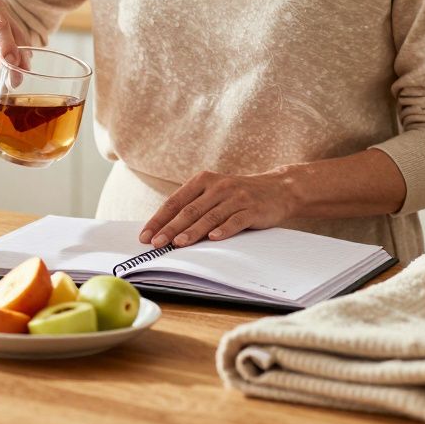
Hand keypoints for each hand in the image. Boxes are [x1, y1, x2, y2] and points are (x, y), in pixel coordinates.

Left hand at [138, 170, 297, 248]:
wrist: (279, 189)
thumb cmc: (239, 195)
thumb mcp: (214, 193)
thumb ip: (194, 206)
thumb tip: (165, 229)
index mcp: (203, 180)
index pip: (175, 201)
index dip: (159, 219)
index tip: (146, 235)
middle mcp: (218, 186)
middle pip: (189, 210)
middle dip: (170, 228)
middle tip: (156, 243)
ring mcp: (236, 197)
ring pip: (210, 216)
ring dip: (193, 231)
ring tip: (178, 243)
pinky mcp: (252, 209)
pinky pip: (236, 220)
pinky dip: (224, 230)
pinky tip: (214, 239)